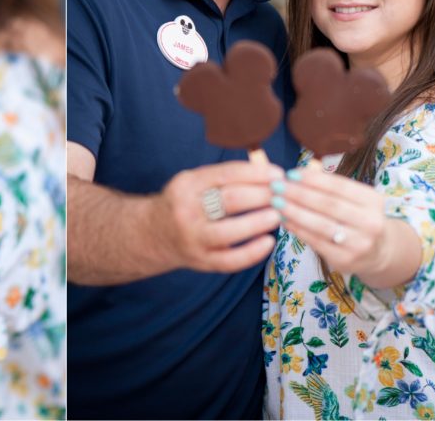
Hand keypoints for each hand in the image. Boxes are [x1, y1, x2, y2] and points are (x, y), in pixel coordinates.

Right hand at [152, 158, 284, 273]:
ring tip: (277, 215)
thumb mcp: (193, 181)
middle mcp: (186, 211)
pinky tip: (268, 242)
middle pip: (229, 201)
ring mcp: (193, 238)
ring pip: (229, 232)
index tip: (277, 174)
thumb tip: (266, 173)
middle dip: (261, 196)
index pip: (225, 174)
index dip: (255, 174)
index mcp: (186, 185)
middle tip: (282, 194)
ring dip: (258, 223)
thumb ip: (224, 177)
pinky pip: (230, 260)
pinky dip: (252, 252)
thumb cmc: (184, 202)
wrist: (153, 234)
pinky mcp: (201, 261)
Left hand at [272, 168, 417, 284]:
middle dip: (299, 194)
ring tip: (276, 202)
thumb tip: (295, 175)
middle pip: (329, 205)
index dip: (313, 179)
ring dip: (294, 212)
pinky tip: (284, 220)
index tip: (290, 173)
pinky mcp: (345, 260)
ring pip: (320, 225)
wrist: (380, 253)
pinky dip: (297, 229)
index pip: (339, 186)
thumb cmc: (358, 218)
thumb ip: (331, 188)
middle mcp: (371, 222)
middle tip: (277, 186)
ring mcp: (359, 243)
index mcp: (373, 201)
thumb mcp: (356, 200)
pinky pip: (316, 242)